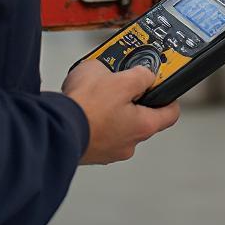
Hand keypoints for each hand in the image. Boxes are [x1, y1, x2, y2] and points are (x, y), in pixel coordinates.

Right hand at [62, 59, 179, 164]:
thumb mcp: (119, 78)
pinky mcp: (89, 150)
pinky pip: (96, 128)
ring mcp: (108, 149)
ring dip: (108, 107)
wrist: (54, 128)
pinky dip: (92, 117)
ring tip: (94, 90)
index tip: (164, 86)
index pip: (170, 113)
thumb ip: (139, 75)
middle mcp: (128, 143)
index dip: (168, 96)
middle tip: (119, 82)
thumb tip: (144, 75)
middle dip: (130, 97)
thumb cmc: (86, 108)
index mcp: (142, 126)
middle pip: (140, 116)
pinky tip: (82, 102)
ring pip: (115, 122)